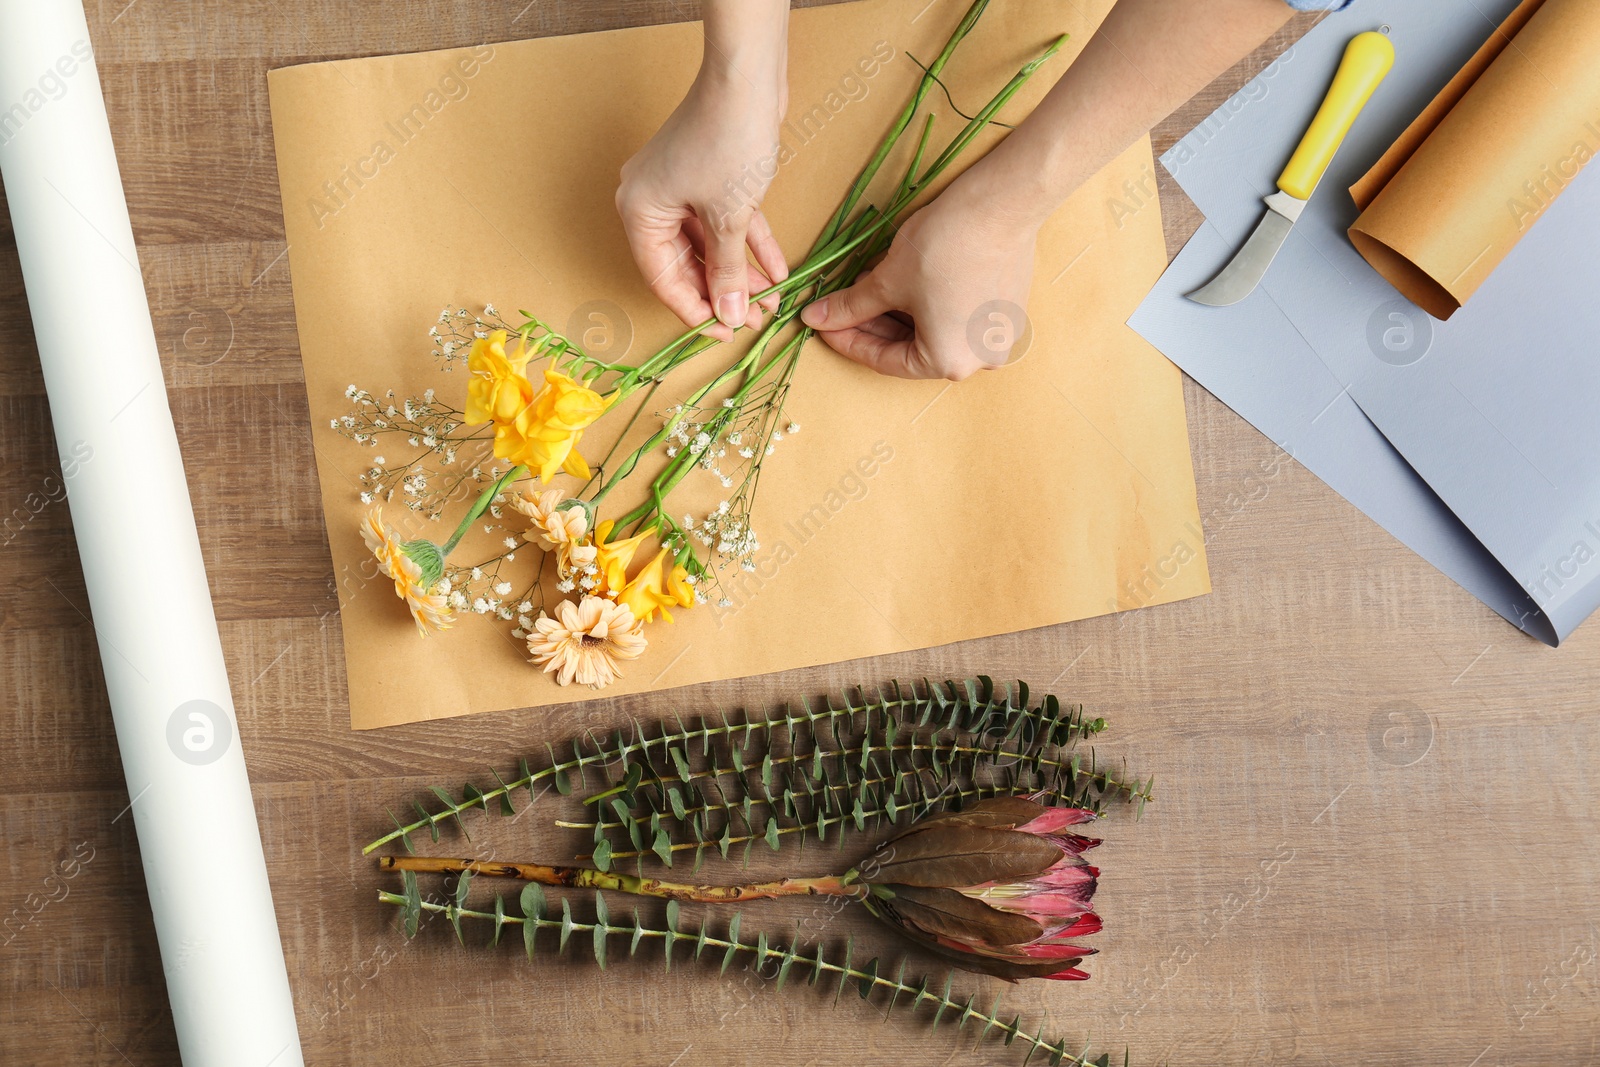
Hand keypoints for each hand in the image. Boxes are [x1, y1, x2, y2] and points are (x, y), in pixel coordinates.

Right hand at [616, 67, 789, 342]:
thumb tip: (730, 316)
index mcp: (639, 213)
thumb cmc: (727, 140)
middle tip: (755, 319)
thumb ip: (727, 272)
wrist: (747, 78)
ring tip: (773, 299)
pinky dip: (750, 243)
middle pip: (687, 264)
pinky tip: (777, 269)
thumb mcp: (728, 218)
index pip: (663, 280)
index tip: (725, 333)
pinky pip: (725, 220)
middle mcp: (652, 202)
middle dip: (724, 292)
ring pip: (710, 244)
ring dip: (741, 271)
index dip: (695, 312)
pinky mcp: (707, 175)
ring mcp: (680, 188)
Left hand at [799, 170, 1037, 379]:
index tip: (825, 326)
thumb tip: (816, 319)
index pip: (885, 361)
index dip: (848, 341)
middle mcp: (978, 360)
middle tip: (842, 305)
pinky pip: (956, 317)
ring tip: (868, 285)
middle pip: (911, 348)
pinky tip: (901, 281)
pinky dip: (926, 305)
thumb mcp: (887, 281)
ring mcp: (996, 337)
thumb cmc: (944, 246)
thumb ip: (850, 307)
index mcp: (948, 363)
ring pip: (933, 331)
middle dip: (873, 324)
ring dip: (897, 313)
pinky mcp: (1006, 312)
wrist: (1001, 203)